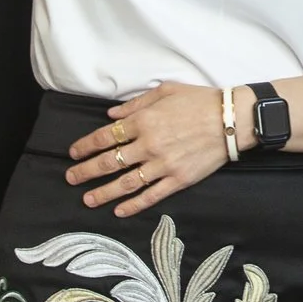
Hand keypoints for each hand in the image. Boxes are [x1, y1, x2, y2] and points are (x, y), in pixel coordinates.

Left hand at [68, 82, 234, 217]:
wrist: (232, 119)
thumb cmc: (199, 100)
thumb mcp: (165, 91)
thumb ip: (135, 104)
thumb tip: (111, 116)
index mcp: (144, 121)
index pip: (106, 136)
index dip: (85, 146)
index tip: (73, 153)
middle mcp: (149, 144)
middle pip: (109, 162)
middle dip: (86, 171)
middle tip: (71, 178)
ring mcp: (163, 165)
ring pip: (126, 183)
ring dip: (104, 192)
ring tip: (88, 200)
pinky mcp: (179, 180)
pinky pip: (152, 195)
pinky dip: (134, 205)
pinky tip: (120, 211)